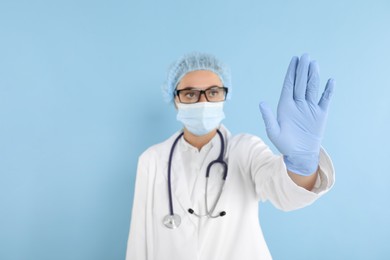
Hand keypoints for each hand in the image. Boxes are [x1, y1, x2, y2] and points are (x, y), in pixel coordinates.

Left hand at [259, 54, 334, 175]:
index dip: (291, 72)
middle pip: (301, 83)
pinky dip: (328, 91)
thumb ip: (268, 117)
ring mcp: (310, 107)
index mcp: (285, 105)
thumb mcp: (274, 131)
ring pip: (312, 88)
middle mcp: (298, 103)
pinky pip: (325, 99)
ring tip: (314, 64)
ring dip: (313, 76)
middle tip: (305, 56)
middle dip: (303, 70)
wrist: (299, 154)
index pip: (289, 85)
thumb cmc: (284, 143)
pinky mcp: (320, 113)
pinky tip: (330, 81)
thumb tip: (262, 103)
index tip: (294, 59)